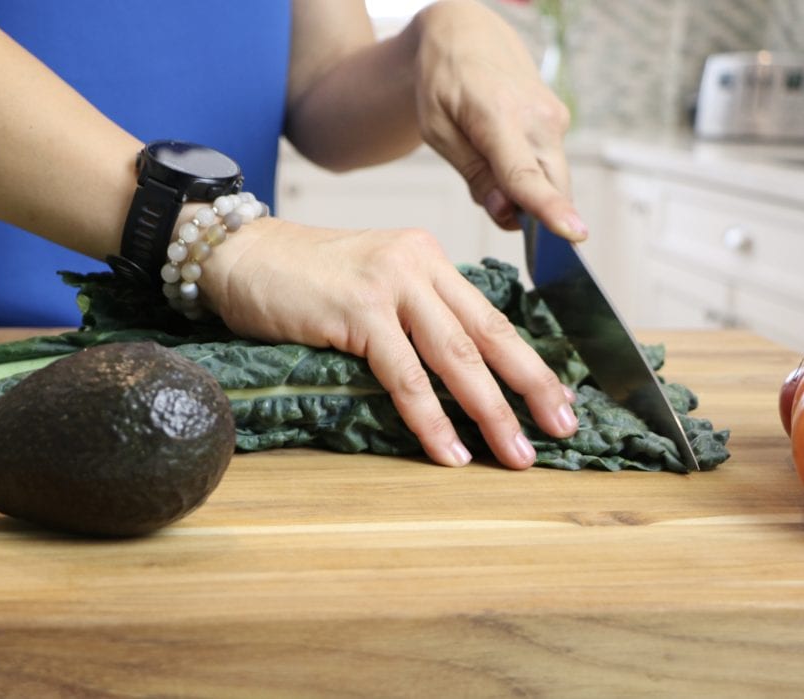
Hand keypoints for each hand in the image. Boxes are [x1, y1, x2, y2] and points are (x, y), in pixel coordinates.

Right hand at [200, 217, 578, 468]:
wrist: (240, 256)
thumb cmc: (300, 280)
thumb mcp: (370, 285)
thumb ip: (410, 315)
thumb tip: (450, 374)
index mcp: (427, 258)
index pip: (490, 316)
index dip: (529, 362)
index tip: (558, 400)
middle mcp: (417, 264)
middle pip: (489, 334)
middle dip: (532, 386)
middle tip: (563, 429)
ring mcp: (388, 285)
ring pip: (455, 357)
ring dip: (491, 413)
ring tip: (516, 454)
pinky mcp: (357, 310)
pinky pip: (403, 375)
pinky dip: (430, 419)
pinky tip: (449, 451)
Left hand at [412, 0, 586, 240]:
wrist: (465, 33)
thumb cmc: (443, 83)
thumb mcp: (438, 131)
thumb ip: (474, 174)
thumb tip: (506, 213)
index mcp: (498, 117)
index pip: (527, 175)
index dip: (550, 210)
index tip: (575, 234)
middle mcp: (538, 117)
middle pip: (550, 187)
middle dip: (528, 213)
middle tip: (488, 194)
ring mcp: (555, 118)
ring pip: (551, 180)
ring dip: (524, 191)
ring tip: (485, 157)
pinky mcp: (559, 121)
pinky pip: (548, 165)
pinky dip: (528, 174)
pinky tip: (500, 148)